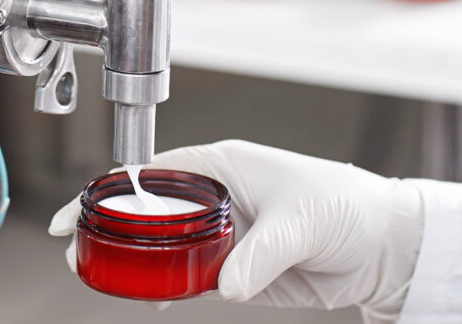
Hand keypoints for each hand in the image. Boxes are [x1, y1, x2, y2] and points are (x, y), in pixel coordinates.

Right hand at [49, 140, 423, 320]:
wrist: (383, 246)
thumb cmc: (346, 206)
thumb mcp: (301, 222)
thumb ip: (261, 252)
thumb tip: (228, 283)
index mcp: (221, 166)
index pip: (150, 173)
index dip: (109, 188)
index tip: (77, 209)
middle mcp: (215, 197)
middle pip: (147, 210)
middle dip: (109, 227)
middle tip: (78, 249)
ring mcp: (222, 233)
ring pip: (163, 245)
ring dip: (134, 260)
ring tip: (104, 277)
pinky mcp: (235, 267)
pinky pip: (190, 275)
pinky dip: (167, 285)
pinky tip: (153, 296)